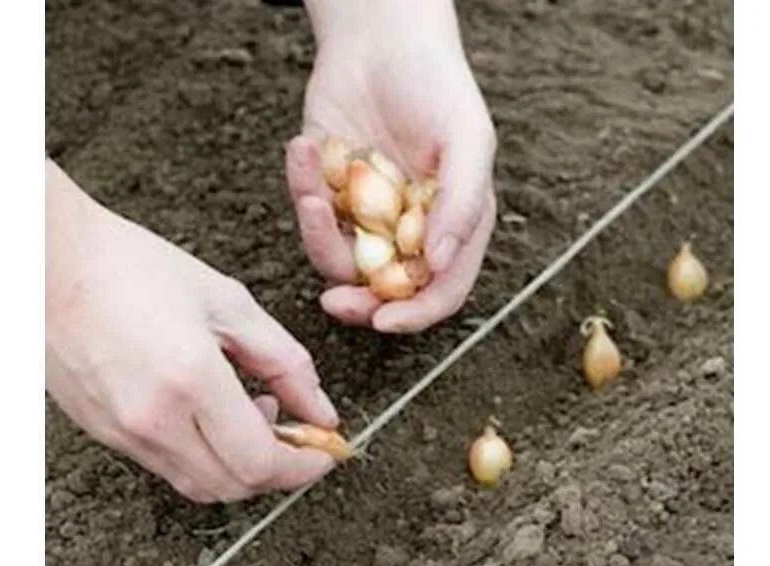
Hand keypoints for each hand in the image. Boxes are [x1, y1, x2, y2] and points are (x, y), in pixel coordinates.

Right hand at [46, 162, 337, 501]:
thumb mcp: (228, 302)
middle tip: (300, 433)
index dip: (304, 467)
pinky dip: (206, 456)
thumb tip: (320, 408)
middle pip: (234, 485)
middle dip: (279, 470)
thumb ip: (284, 361)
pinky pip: (168, 466)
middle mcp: (151, 419)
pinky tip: (216, 412)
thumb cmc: (131, 267)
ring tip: (257, 412)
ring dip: (242, 465)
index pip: (260, 462)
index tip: (326, 452)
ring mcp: (122, 432)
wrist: (49, 262)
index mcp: (189, 379)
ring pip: (200, 484)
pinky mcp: (103, 433)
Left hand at [287, 0, 496, 332]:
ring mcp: (367, 214)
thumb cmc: (436, 83)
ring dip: (321, 233)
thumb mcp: (467, 138)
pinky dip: (302, 186)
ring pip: (340, 258)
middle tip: (335, 303)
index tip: (385, 321)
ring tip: (314, 190)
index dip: (416, 314)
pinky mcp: (330, 192)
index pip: (441, 289)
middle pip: (385, 291)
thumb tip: (440, 262)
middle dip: (359, 302)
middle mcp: (410, 229)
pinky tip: (305, 148)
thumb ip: (463, 202)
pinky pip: (311, 213)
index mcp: (453, 224)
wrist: (381, 39)